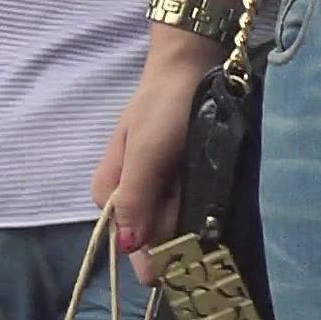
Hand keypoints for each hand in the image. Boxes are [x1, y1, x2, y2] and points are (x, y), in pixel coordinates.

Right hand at [91, 45, 209, 272]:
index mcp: (110, 192)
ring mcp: (158, 189)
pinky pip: (191, 207)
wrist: (190, 69)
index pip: (129, 244)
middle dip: (180, 224)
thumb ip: (134, 199)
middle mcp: (131, 196)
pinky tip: (210, 186)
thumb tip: (127, 247)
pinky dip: (203, 204)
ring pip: (177, 224)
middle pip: (156, 235)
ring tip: (201, 178)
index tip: (181, 244)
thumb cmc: (162, 108)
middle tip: (190, 187)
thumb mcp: (144, 154)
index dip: (156, 250)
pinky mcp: (180, 181)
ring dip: (195, 213)